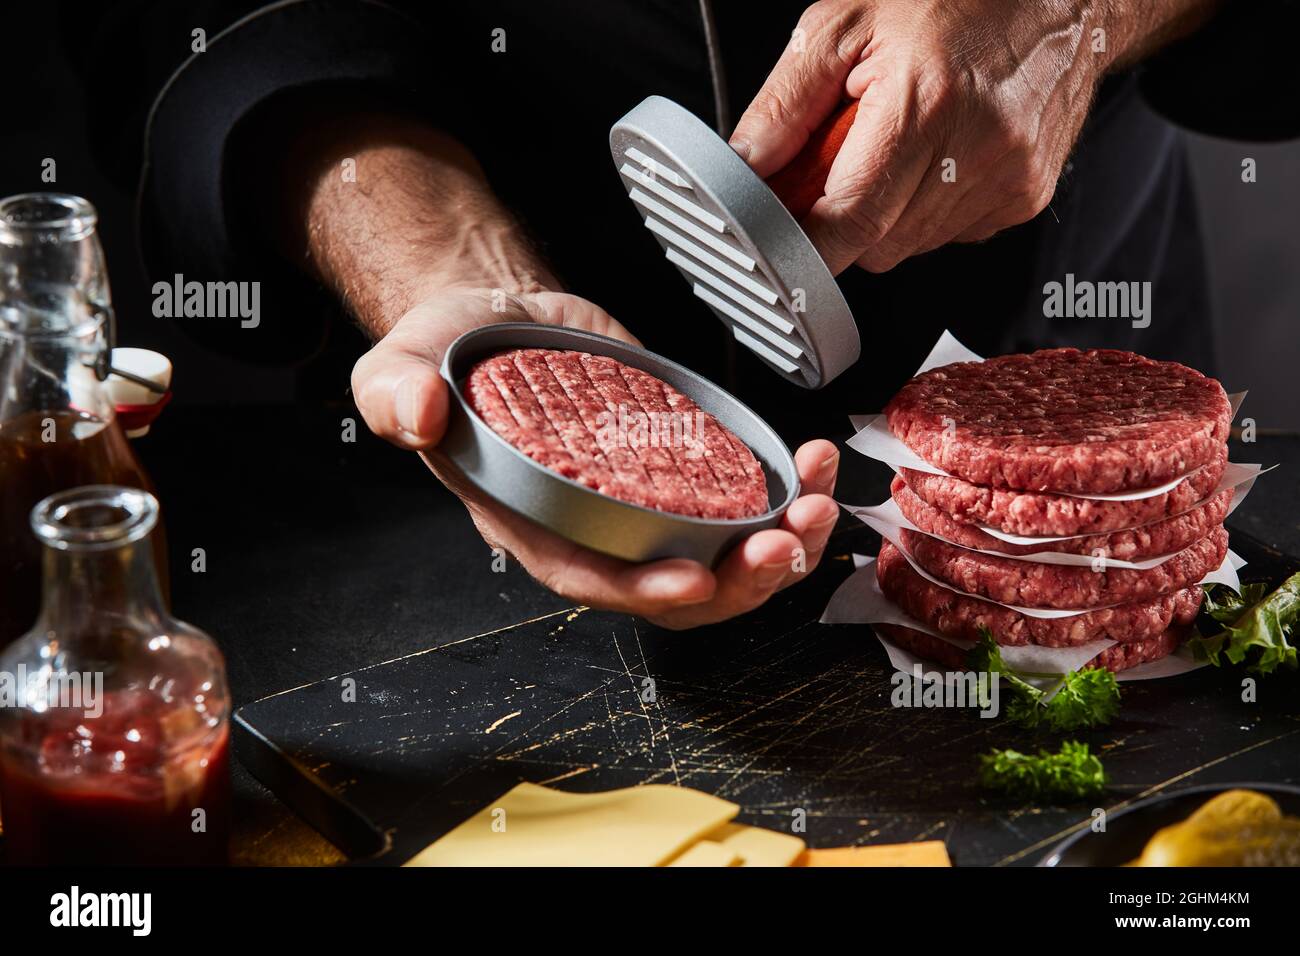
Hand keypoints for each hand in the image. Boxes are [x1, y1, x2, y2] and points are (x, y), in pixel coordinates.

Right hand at [351, 286, 841, 628]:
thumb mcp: (404, 362)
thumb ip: (396, 391)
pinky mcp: (683, 459)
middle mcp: (597, 524)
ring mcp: (647, 496)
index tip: (694, 579)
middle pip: (676, 587)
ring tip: (819, 505)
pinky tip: (814, 460)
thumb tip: (417, 412)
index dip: (643, 590)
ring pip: (725, 552)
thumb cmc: (449, 354)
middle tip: (783, 544)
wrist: (498, 315)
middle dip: (738, 581)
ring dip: (782, 545)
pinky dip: (787, 489)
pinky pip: (744, 497)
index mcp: (533, 522)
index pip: (590, 577)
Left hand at [732, 0, 1122, 273]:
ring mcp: (1008, 181)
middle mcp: (977, 151)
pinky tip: (939, 154)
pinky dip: (929, 205)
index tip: (777, 234)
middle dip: (843, 216)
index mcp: (925, 104)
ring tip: (898, 142)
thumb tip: (746, 163)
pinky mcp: (1025, 198)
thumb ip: (785, 103)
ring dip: (887, 211)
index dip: (803, 242)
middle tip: (841, 160)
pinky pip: (949, 234)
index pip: (847, 222)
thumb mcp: (847, 25)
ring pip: (910, 246)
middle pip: (874, 245)